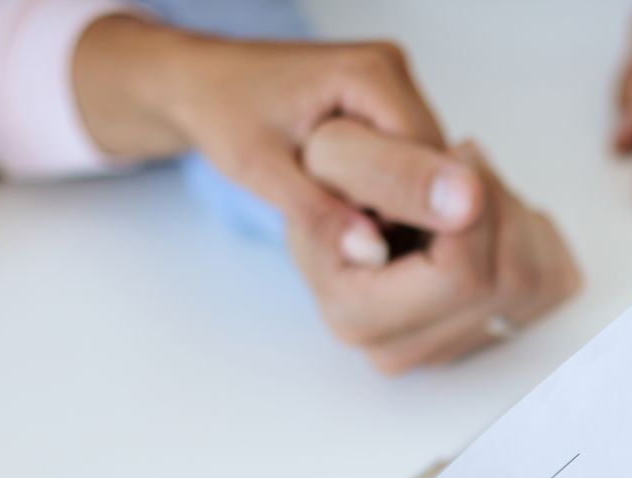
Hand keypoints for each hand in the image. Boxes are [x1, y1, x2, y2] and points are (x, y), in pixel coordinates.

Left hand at [72, 18, 473, 265]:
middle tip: (358, 233)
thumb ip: (320, 213)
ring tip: (352, 216)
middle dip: (405, 204)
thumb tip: (372, 254)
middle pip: (433, 159)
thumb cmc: (221, 111)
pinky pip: (409, 155)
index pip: (426, 158)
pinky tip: (358, 204)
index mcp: (370, 73)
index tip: (372, 241)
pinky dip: (391, 186)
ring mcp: (392, 82)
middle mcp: (391, 68)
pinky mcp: (385, 99)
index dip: (408, 209)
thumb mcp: (263, 171)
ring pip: (426, 162)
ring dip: (400, 198)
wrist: (198, 81)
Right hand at [292, 131, 580, 372]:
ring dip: (516, 212)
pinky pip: (554, 284)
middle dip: (498, 203)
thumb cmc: (332, 181)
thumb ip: (386, 172)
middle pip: (506, 281)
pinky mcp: (491, 335)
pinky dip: (535, 233)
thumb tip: (462, 202)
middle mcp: (402, 350)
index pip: (458, 275)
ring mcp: (450, 350)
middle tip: (464, 159)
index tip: (456, 155)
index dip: (474, 203)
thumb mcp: (333, 153)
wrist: (340, 200)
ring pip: (536, 281)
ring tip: (472, 185)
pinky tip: (493, 215)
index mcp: (356, 316)